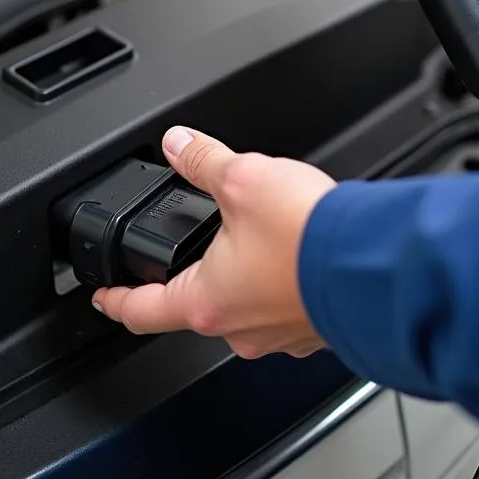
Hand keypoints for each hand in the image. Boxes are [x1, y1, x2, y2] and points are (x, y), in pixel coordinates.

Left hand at [92, 127, 336, 358]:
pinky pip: (283, 305)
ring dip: (243, 274)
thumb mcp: (243, 178)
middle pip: (197, 304)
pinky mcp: (313, 327)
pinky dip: (281, 280)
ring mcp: (279, 333)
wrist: (375, 260)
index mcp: (206, 301)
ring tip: (258, 237)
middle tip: (195, 246)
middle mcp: (239, 328)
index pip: (141, 311)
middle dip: (193, 272)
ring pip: (244, 304)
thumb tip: (178, 144)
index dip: (115, 301)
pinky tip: (294, 250)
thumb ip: (203, 160)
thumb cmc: (308, 235)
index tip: (103, 297)